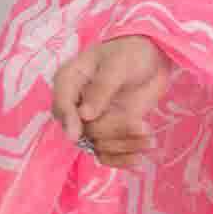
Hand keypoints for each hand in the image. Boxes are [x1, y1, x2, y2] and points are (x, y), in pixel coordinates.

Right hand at [49, 35, 173, 168]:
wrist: (152, 60)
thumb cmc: (131, 53)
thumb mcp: (118, 64)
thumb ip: (102, 87)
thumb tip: (84, 115)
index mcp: (69, 80)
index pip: (61, 104)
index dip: (67, 120)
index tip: (75, 135)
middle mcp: (76, 104)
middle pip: (83, 129)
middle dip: (112, 130)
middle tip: (142, 126)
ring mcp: (91, 120)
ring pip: (97, 144)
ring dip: (123, 145)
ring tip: (150, 139)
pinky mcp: (107, 132)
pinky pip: (106, 154)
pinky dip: (122, 159)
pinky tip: (139, 160)